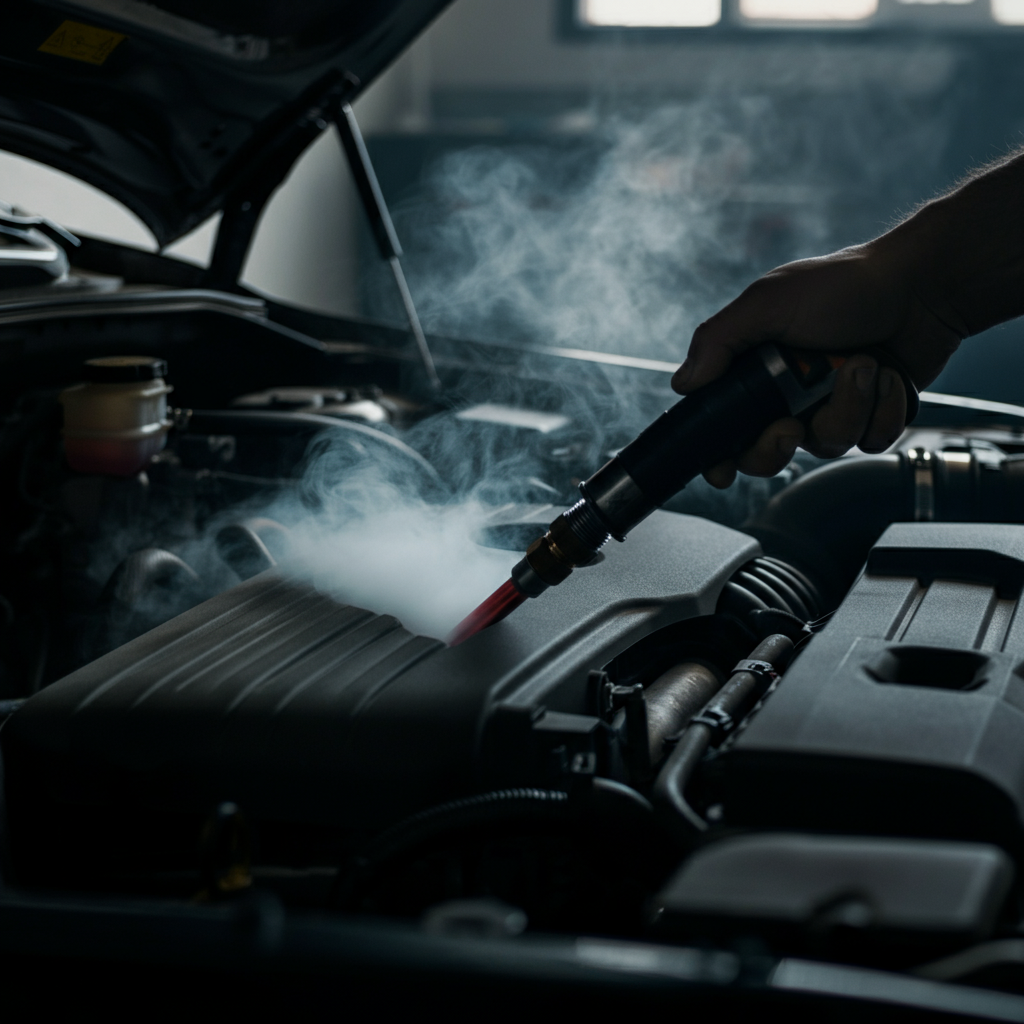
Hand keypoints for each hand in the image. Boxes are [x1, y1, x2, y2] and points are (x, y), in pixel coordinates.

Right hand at [672, 238, 962, 488]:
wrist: (920, 285)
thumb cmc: (843, 286)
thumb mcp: (768, 303)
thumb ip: (720, 341)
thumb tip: (683, 384)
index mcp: (756, 370)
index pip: (723, 425)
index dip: (719, 455)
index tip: (722, 470)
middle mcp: (789, 394)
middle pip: (768, 452)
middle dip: (778, 446)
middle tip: (792, 424)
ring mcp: (831, 406)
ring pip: (826, 446)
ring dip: (847, 408)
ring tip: (863, 364)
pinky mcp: (872, 414)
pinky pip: (871, 440)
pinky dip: (883, 410)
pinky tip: (887, 376)